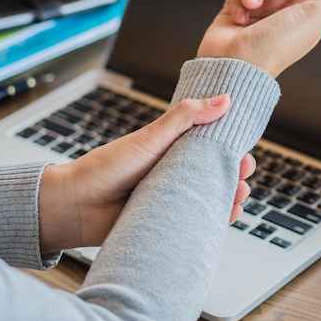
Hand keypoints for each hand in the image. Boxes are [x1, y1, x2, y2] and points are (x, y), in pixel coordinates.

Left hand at [37, 94, 252, 252]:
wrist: (76, 206)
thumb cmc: (108, 167)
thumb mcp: (151, 137)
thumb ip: (186, 117)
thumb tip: (224, 99)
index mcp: (172, 149)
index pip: (210, 146)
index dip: (230, 148)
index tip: (244, 150)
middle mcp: (174, 172)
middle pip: (214, 172)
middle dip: (234, 174)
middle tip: (243, 174)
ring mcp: (172, 198)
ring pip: (209, 197)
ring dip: (229, 197)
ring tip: (237, 196)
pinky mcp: (167, 221)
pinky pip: (196, 220)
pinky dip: (214, 219)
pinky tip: (226, 216)